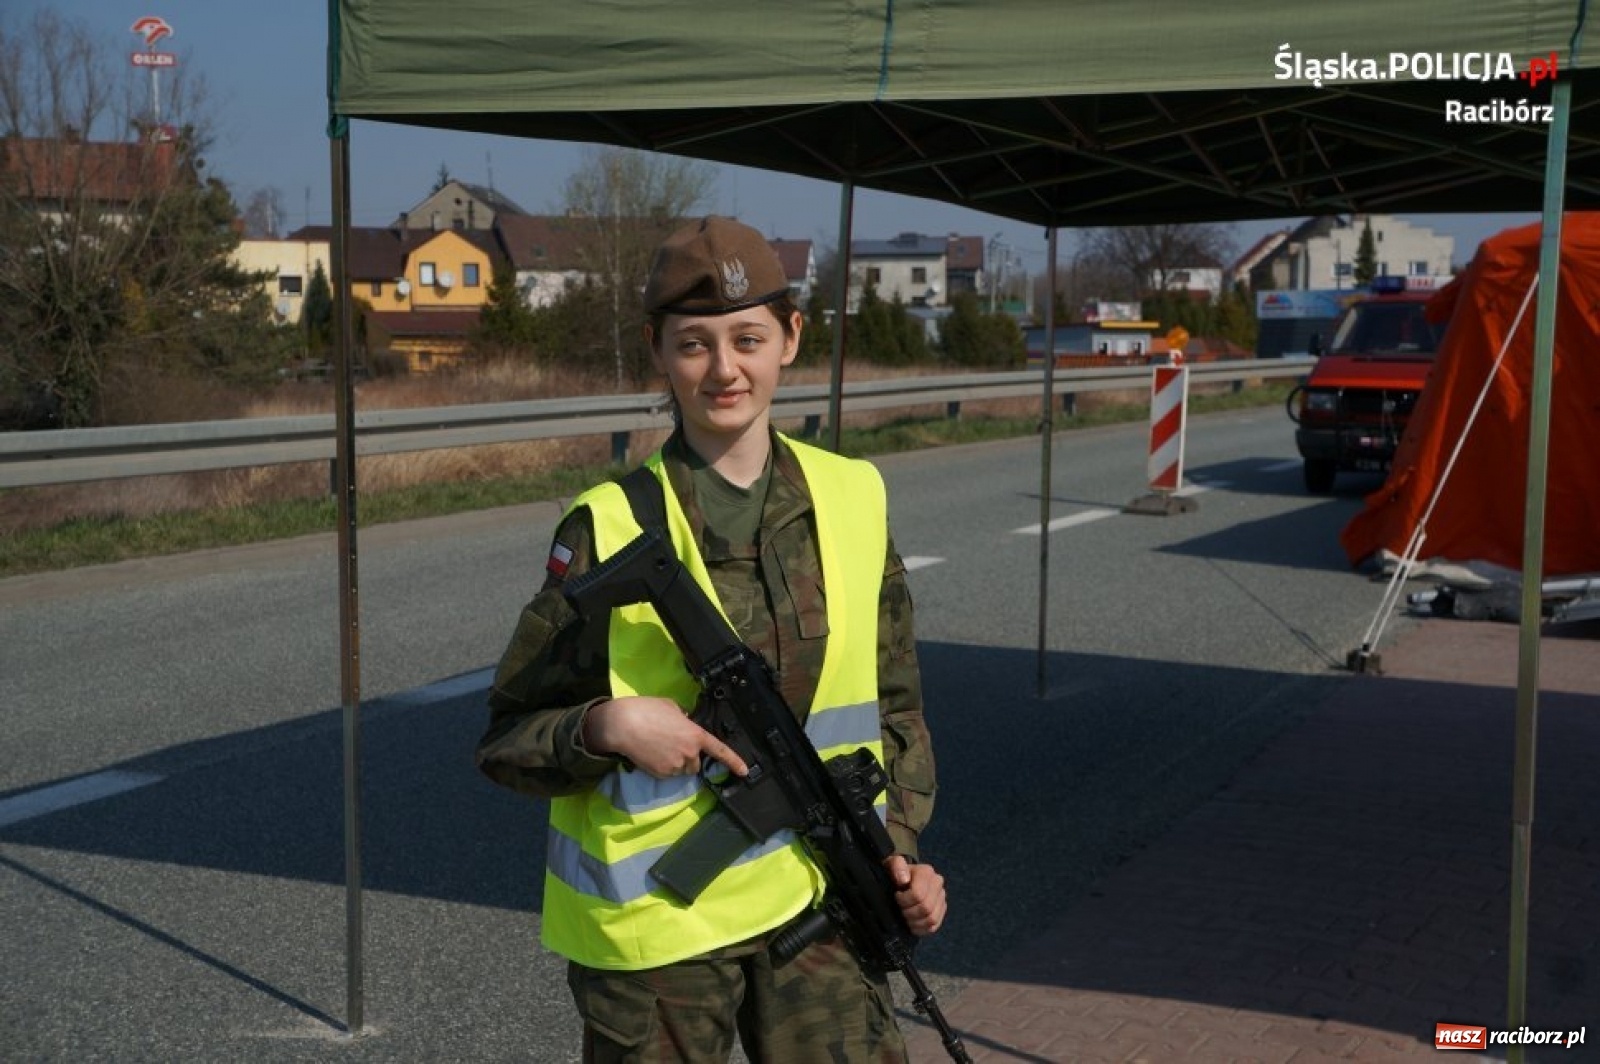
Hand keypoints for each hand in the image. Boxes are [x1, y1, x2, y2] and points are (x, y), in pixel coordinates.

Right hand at [582, 696, 747, 779]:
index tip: (744, 771)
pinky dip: (662, 767)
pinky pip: (667, 774)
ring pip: (681, 770)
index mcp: (695, 735)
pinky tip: (650, 754)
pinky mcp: (661, 774)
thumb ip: (684, 718)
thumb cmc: (646, 710)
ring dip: (675, 763)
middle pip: (695, 764)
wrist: (622, 725)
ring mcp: (675, 766)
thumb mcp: (671, 707)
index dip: (734, 761)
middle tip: (672, 745)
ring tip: (658, 748)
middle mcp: (689, 753)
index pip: (719, 750)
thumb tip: (685, 723)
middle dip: (688, 757)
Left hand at [884, 855, 946, 935]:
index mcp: (926, 872)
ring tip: (905, 917)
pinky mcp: (941, 909)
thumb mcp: (892, 863)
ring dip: (915, 923)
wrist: (903, 876)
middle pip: (926, 908)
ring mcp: (941, 897)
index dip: (904, 900)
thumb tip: (903, 880)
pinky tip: (912, 924)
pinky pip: (934, 926)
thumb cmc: (896, 871)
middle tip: (900, 909)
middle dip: (909, 913)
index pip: (918, 895)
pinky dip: (921, 929)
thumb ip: (897, 866)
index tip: (896, 896)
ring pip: (931, 919)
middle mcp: (938, 883)